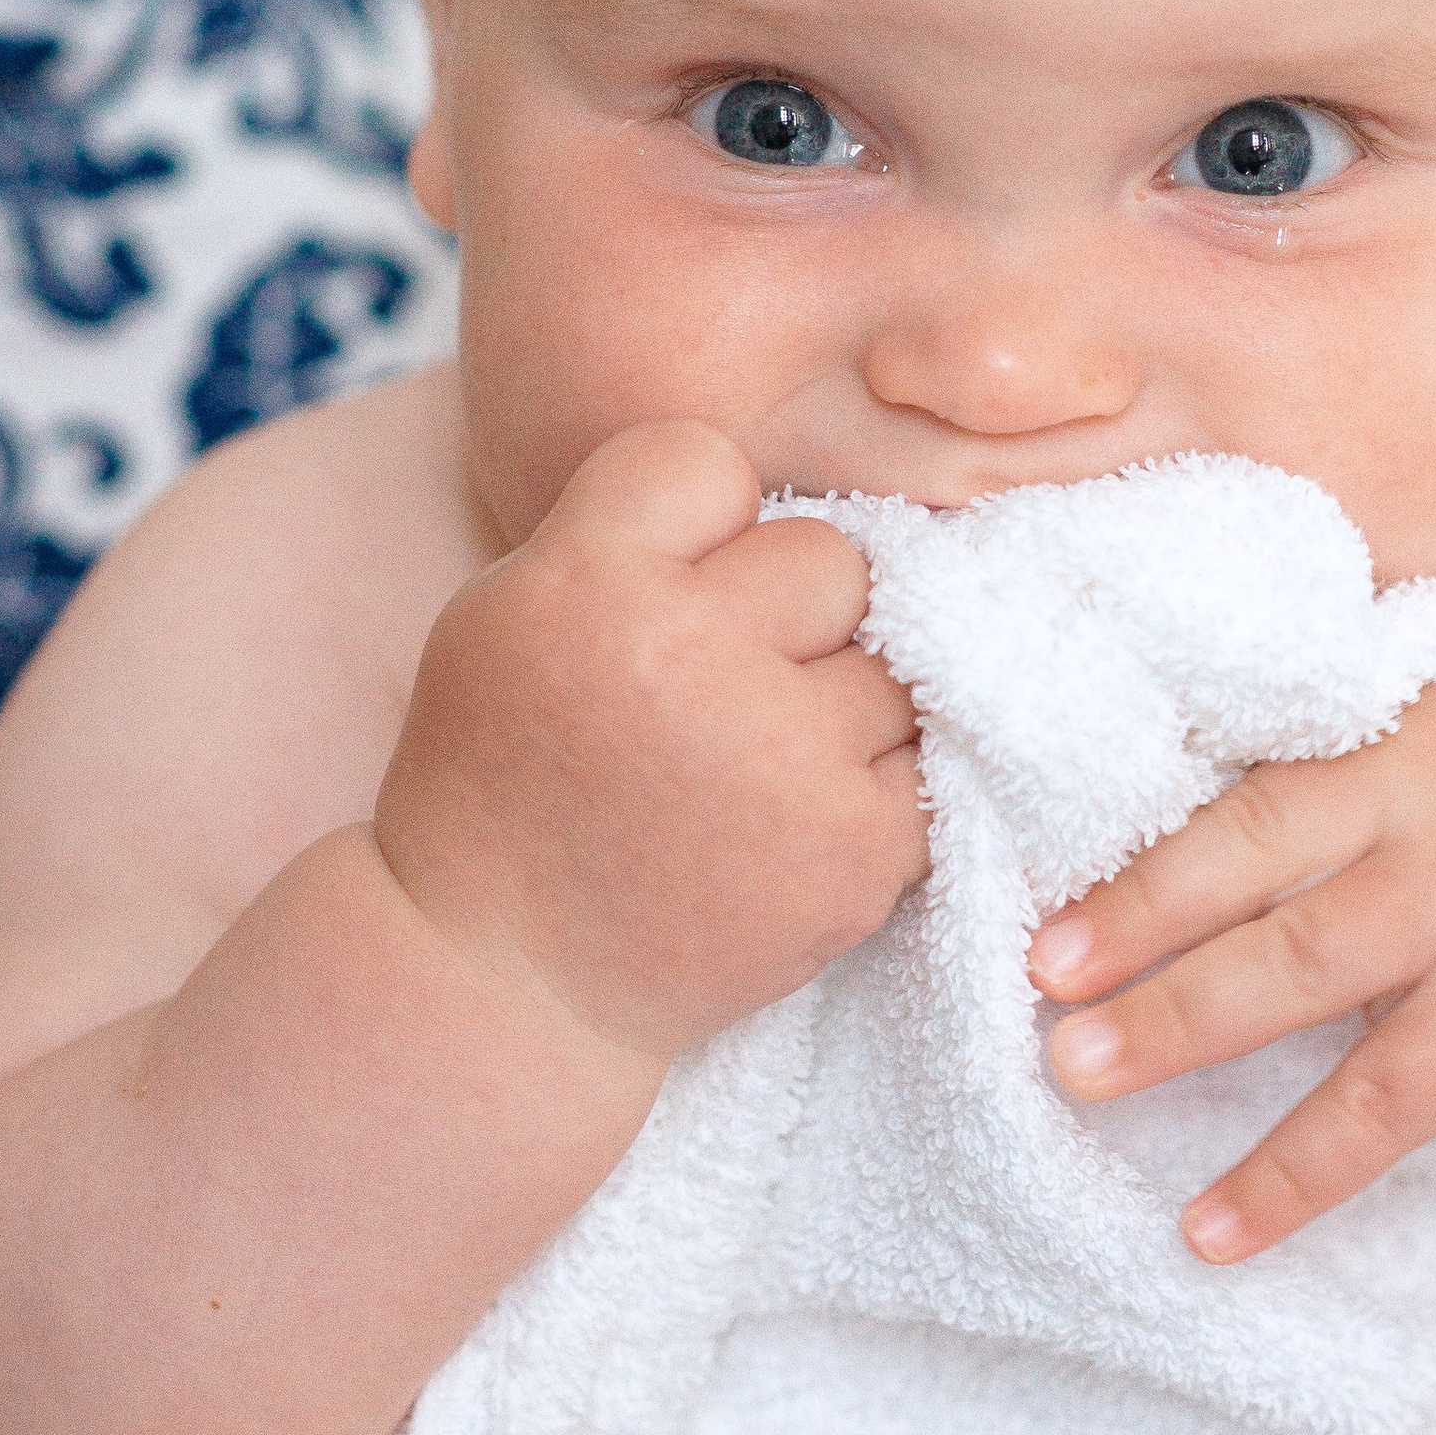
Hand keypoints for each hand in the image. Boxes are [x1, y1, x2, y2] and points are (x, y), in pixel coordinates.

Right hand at [375, 422, 924, 1054]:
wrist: (507, 973)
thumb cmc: (509, 773)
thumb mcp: (510, 610)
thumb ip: (629, 529)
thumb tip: (787, 471)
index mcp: (587, 582)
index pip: (708, 460)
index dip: (694, 523)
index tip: (662, 591)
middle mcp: (687, 658)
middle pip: (828, 553)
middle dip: (787, 612)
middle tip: (719, 691)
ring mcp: (783, 761)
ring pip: (891, 654)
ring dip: (841, 699)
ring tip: (757, 761)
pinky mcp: (856, 851)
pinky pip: (928, 756)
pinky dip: (877, 784)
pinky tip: (797, 816)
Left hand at [1031, 671, 1435, 1255]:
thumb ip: (1341, 788)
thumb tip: (1149, 863)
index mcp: (1403, 721)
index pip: (1250, 773)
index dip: (1139, 840)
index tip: (1035, 889)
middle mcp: (1434, 792)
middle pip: (1249, 853)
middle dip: (1130, 922)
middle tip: (1033, 980)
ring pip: (1293, 968)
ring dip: (1172, 1028)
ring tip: (1073, 1076)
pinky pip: (1369, 1109)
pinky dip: (1283, 1176)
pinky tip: (1210, 1231)